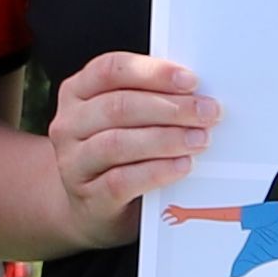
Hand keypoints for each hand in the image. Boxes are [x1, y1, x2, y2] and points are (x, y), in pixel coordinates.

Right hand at [46, 52, 217, 244]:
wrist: (90, 207)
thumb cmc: (116, 153)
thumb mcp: (123, 119)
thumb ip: (149, 99)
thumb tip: (196, 92)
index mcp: (77, 92)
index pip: (110, 70)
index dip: (153, 72)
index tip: (191, 81)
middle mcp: (69, 125)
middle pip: (118, 107)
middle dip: (171, 108)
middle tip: (208, 112)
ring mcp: (73, 163)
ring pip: (118, 144)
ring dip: (166, 139)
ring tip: (199, 139)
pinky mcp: (87, 198)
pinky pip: (121, 181)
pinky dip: (156, 172)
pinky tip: (182, 165)